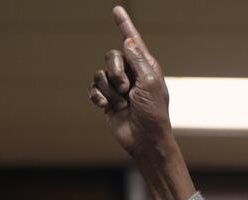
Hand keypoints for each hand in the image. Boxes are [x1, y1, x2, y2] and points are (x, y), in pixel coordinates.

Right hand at [88, 6, 195, 199]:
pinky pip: (94, 88)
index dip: (125, 25)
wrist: (145, 139)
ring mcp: (119, 87)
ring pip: (100, 74)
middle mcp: (132, 74)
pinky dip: (99, 97)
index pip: (133, 42)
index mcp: (146, 67)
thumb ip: (138, 60)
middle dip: (115, 70)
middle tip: (126, 87)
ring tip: (122, 103)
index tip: (117, 10)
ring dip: (110, 89)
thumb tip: (129, 41)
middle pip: (111, 56)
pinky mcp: (107, 100)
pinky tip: (108, 107)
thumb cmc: (153, 113)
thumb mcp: (150, 83)